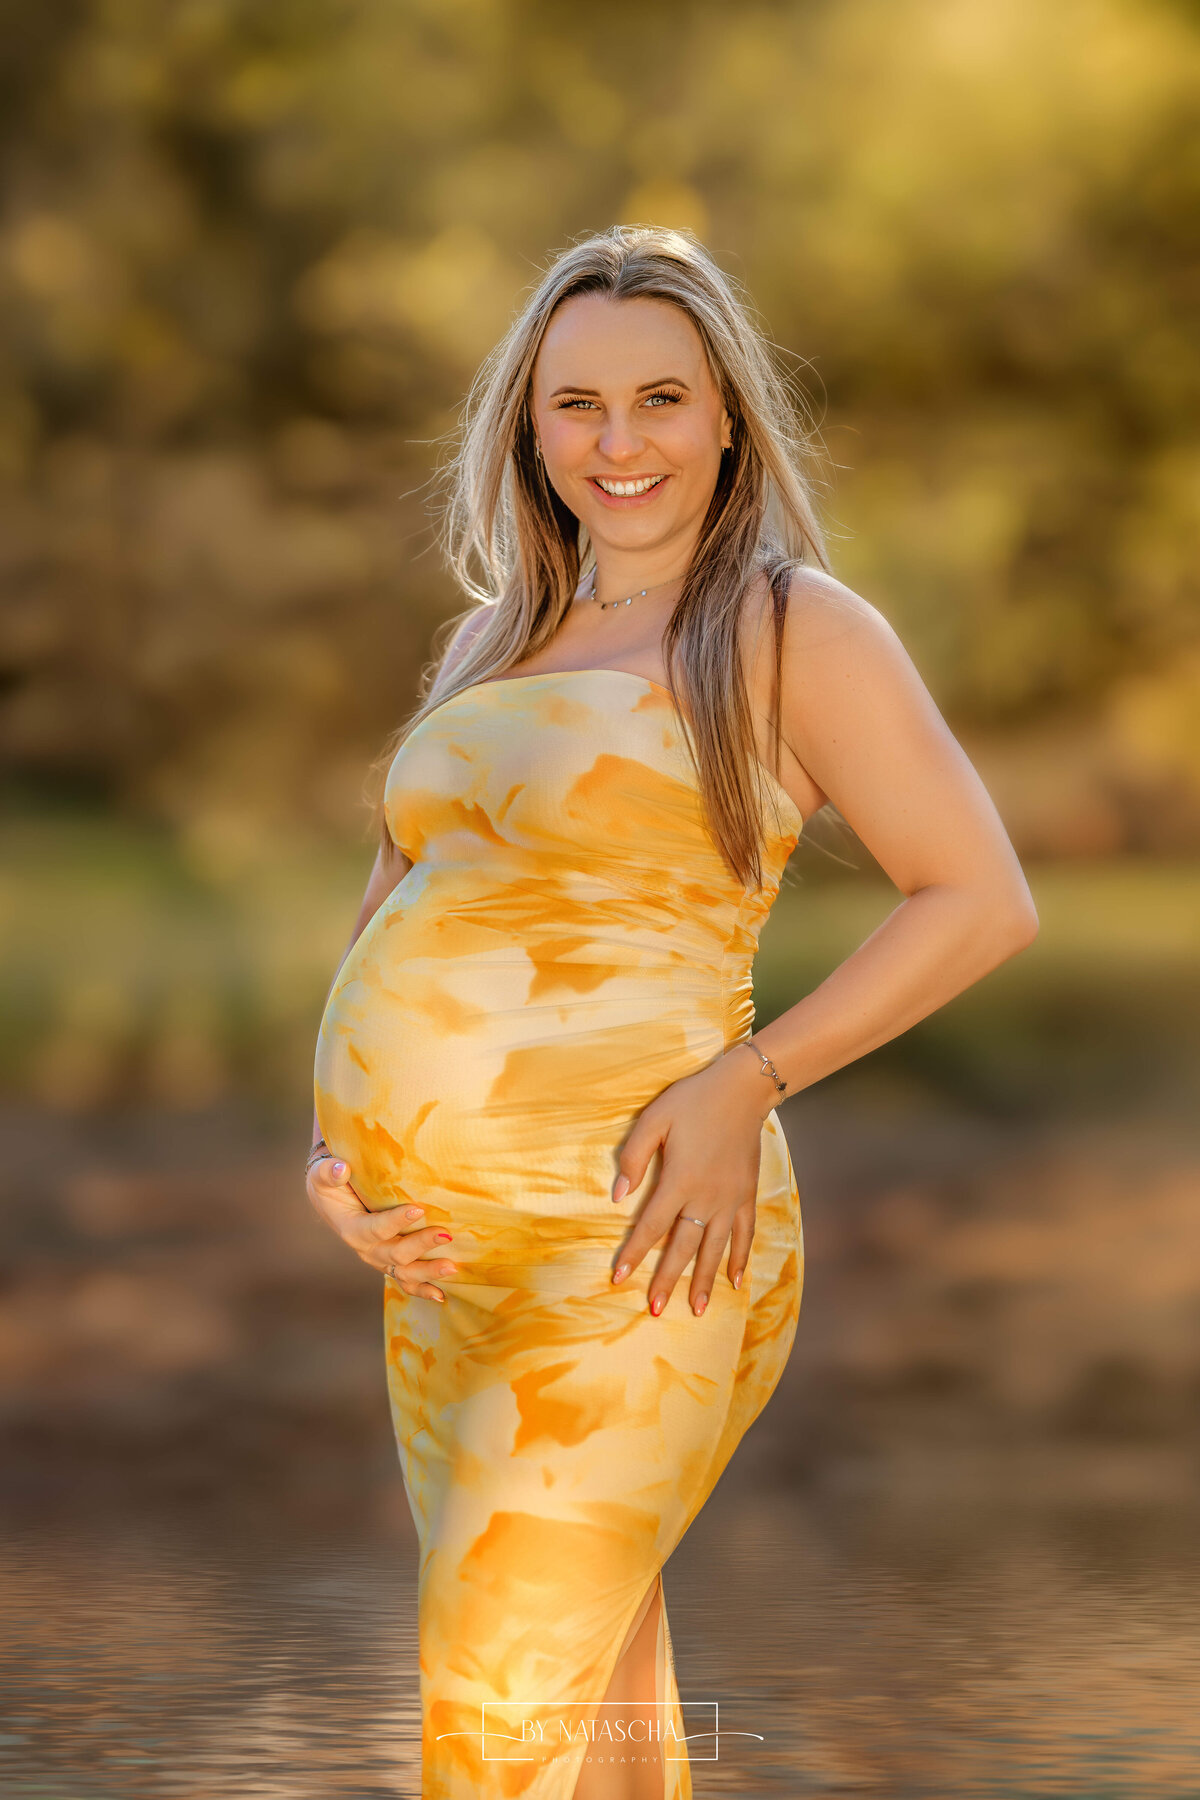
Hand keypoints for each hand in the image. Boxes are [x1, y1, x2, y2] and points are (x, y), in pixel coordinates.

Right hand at [306, 1154, 456, 1302]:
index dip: (396, 1222)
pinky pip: (406, 1281)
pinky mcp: (390, 1262)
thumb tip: (340, 1169)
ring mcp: (380, 1258)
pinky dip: (423, 1290)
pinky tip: (441, 1296)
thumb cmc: (330, 1182)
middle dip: (421, 1245)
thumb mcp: (322, 1173)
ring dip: (428, 1272)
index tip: (418, 1209)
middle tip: (445, 1234)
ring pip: (404, 1273)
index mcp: (352, 1229)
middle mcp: (366, 1249)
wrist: (332, 1198)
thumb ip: (329, 1172)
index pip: (375, 1229)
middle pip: (396, 1254)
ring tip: (451, 1267)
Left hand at [609, 1049, 773, 1316]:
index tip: (618, 1278)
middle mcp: (706, 1197)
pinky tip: (737, 1281)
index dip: (633, 1254)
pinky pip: (745, 1234)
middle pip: (682, 1248)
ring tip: (697, 1310)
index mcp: (679, 1180)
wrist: (743, 1089)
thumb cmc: (693, 1100)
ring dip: (705, 1281)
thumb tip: (617, 1196)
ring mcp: (730, 1199)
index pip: (650, 1227)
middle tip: (653, 1310)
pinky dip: (740, 1258)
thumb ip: (634, 1157)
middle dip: (666, 1280)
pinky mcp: (748, 1194)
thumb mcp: (654, 1119)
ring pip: (715, 1249)